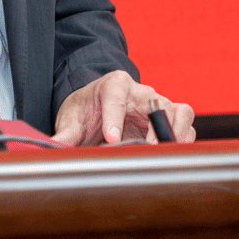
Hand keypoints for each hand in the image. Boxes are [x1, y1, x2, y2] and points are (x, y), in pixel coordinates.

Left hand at [50, 70, 195, 145]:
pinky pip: (186, 125)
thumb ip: (64, 135)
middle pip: (156, 102)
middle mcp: (140, 91)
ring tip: (164, 153)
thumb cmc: (88, 108)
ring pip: (179, 111)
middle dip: (155, 126)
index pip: (115, 96)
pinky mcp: (170, 118)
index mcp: (113, 84)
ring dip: (175, 133)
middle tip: (147, 148)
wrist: (99, 106)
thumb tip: (52, 149)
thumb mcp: (71, 119)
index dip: (114, 117)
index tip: (111, 139)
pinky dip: (183, 140)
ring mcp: (158, 104)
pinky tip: (171, 154)